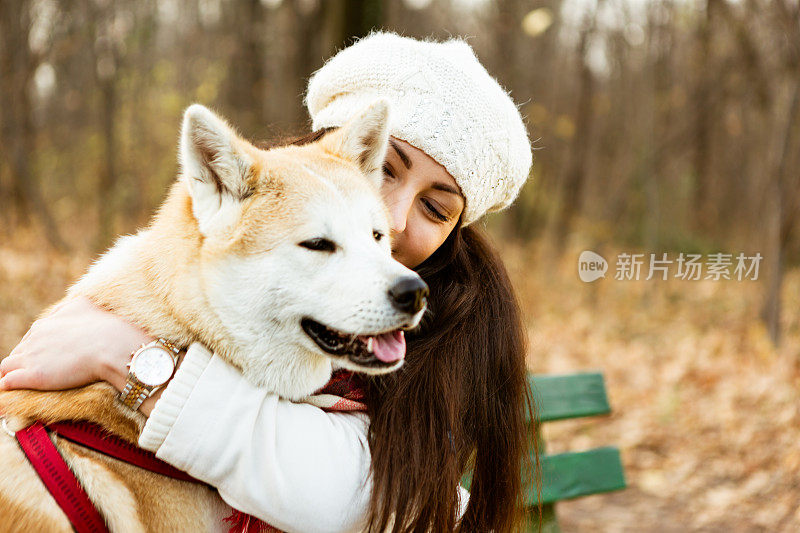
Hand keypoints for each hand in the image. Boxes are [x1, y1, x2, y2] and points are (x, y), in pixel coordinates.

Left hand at [0, 296, 152, 392]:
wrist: (113, 346)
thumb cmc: (106, 327)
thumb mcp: (84, 305)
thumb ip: (69, 307)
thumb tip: (65, 307)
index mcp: (45, 324)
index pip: (30, 339)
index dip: (37, 350)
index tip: (47, 359)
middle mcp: (34, 338)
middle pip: (18, 353)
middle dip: (24, 362)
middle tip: (40, 372)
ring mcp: (32, 357)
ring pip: (7, 367)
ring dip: (12, 374)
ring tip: (22, 383)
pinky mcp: (34, 376)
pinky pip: (7, 382)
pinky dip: (8, 385)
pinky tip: (13, 391)